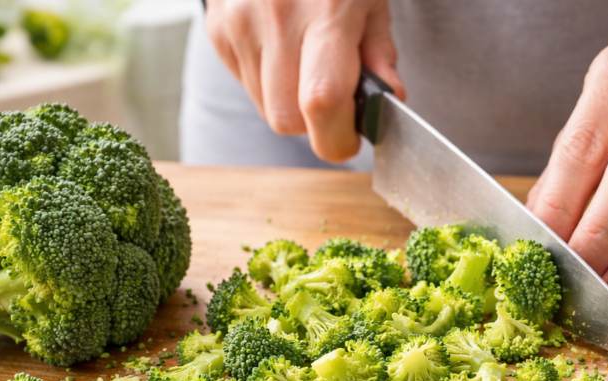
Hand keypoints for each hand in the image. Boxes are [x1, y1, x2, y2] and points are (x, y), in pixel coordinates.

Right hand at [205, 0, 404, 161]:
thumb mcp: (372, 1)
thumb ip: (380, 53)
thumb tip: (389, 101)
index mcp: (326, 12)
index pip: (322, 102)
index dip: (337, 138)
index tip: (350, 140)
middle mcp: (277, 17)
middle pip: (287, 119)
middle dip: (314, 125)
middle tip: (334, 100)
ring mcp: (240, 23)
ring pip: (266, 109)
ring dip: (291, 104)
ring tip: (306, 64)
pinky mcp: (218, 29)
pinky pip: (247, 86)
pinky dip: (269, 83)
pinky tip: (282, 50)